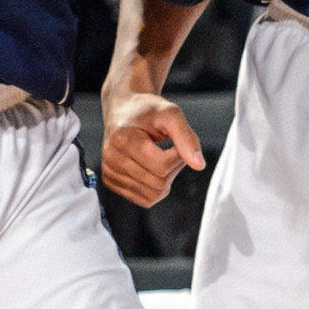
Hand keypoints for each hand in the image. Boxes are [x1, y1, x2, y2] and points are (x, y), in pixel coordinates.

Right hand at [99, 87, 205, 207]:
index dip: (178, 156)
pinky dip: (154, 187)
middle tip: (170, 149)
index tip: (176, 141)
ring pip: (152, 195)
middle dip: (173, 168)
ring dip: (165, 179)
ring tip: (159, 157)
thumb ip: (187, 138)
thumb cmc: (147, 110)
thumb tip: (199, 165)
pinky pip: (144, 199)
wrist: (124, 108)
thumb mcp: (171, 114)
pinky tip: (151, 167)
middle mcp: (111, 158)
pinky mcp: (111, 181)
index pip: (162, 167)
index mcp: (123, 140)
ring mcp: (109, 172)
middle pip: (158, 184)